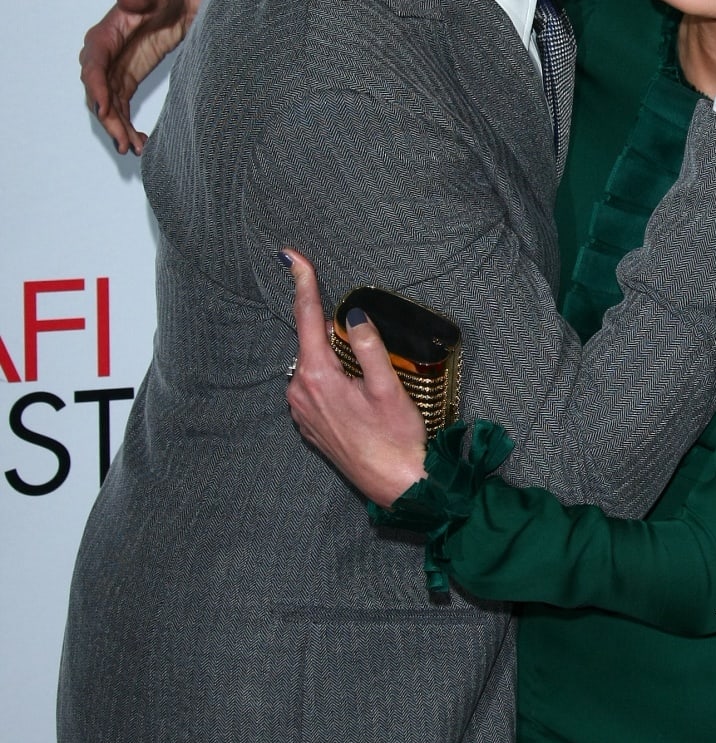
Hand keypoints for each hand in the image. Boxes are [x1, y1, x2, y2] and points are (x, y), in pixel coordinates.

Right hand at [81, 0, 213, 154]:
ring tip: (135, 149)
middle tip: (125, 143)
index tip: (103, 108)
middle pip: (98, 90)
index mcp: (108, 31)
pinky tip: (139, 142)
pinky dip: (126, 124)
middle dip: (108, 118)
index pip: (94, 61)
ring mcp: (116, 67)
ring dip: (117, 128)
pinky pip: (120, 106)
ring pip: (108, 103)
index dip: (96, 86)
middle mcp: (106, 52)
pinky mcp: (128, 77)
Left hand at [283, 251, 427, 506]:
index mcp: (318, 377)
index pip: (306, 318)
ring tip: (365, 376)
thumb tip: (352, 315)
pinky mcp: (309, 425)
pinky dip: (331, 379)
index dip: (303, 283)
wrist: (396, 485)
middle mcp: (300, 392)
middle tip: (354, 328)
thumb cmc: (396, 440)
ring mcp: (302, 411)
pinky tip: (355, 392)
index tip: (293, 257)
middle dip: (327, 327)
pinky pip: (313, 388)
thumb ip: (368, 346)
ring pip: (312, 366)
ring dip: (332, 357)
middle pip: (309, 342)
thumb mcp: (388, 388)